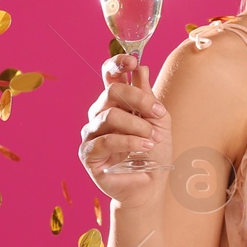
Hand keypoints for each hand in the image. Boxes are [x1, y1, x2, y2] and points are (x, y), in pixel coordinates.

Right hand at [80, 53, 174, 207]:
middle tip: (156, 112)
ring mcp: (91, 134)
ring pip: (108, 116)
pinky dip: (128, 141)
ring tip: (152, 137)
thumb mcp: (158, 121)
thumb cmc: (154, 153)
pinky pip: (105, 140)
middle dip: (137, 99)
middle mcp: (99, 115)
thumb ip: (147, 96)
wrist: (151, 185)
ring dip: (136, 125)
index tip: (132, 60)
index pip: (109, 77)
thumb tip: (141, 68)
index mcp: (115, 104)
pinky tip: (144, 145)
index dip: (116, 64)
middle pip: (110, 92)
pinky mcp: (88, 154)